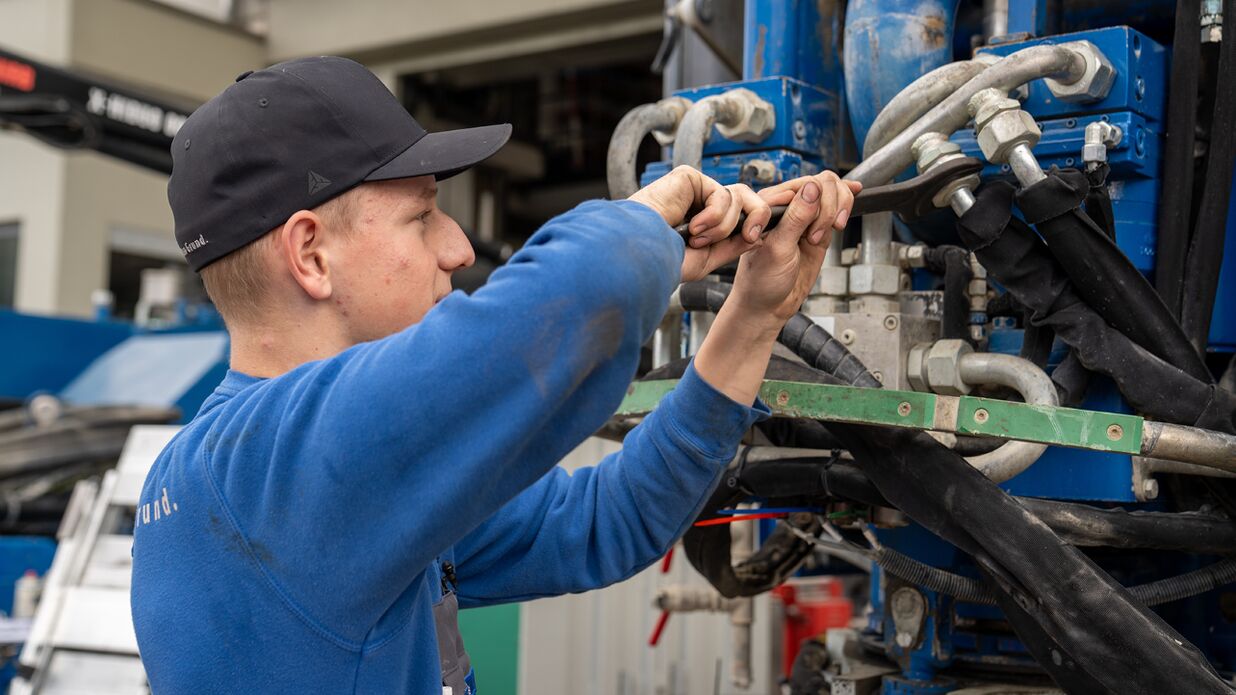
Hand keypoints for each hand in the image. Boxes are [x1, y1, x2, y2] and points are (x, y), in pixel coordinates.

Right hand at [628, 166, 771, 281]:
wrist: (642, 253)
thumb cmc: (664, 259)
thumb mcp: (707, 258)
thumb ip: (733, 246)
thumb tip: (759, 236)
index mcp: (706, 220)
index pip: (740, 213)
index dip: (754, 222)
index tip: (754, 238)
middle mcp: (701, 203)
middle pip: (746, 197)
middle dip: (756, 216)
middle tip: (748, 235)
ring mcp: (695, 189)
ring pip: (735, 198)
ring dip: (721, 226)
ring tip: (697, 238)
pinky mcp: (688, 177)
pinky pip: (720, 194)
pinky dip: (713, 216)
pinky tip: (693, 227)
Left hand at [726, 171, 860, 325]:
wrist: (767, 306)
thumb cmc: (761, 280)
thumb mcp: (778, 249)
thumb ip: (796, 218)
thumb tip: (813, 187)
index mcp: (769, 205)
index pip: (805, 183)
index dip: (818, 203)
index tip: (814, 233)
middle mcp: (787, 205)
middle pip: (823, 183)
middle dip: (829, 208)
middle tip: (817, 237)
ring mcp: (804, 216)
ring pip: (832, 192)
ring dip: (838, 209)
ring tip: (827, 234)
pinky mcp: (817, 228)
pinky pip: (835, 207)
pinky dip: (845, 205)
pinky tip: (853, 197)